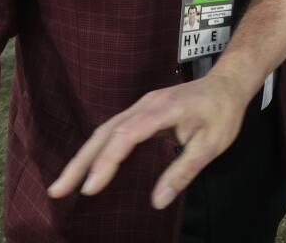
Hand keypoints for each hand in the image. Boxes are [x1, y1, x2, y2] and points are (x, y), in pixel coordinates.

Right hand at [48, 72, 247, 208]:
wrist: (226, 84)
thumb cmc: (222, 113)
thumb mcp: (211, 145)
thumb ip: (184, 171)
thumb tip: (158, 201)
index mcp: (161, 110)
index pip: (125, 137)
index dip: (105, 163)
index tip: (90, 189)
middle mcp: (144, 105)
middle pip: (104, 133)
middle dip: (79, 163)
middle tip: (58, 191)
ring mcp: (141, 106)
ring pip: (103, 131)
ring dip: (82, 157)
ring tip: (63, 184)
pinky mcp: (141, 112)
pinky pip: (112, 131)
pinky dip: (96, 149)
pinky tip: (87, 167)